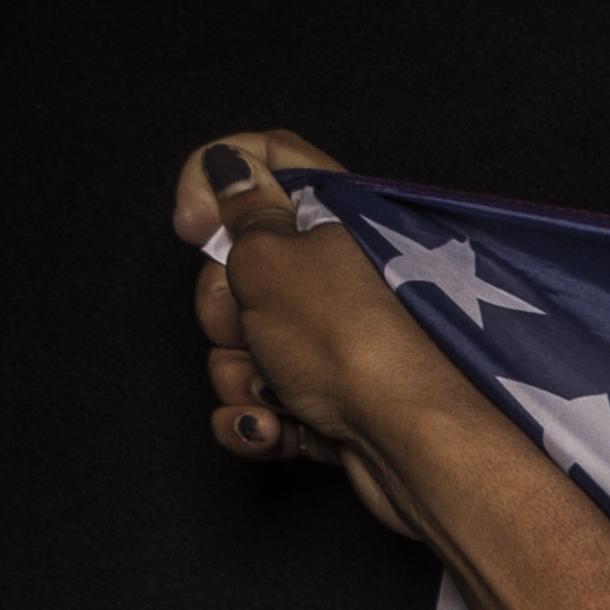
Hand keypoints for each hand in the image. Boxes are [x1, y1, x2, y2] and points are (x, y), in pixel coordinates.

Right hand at [170, 129, 444, 539]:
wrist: (415, 448)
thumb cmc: (349, 343)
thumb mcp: (274, 257)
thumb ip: (245, 212)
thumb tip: (235, 169)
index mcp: (340, 219)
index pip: (268, 161)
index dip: (214, 180)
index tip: (194, 228)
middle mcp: (343, 277)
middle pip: (241, 269)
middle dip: (224, 307)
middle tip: (250, 325)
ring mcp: (338, 344)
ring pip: (246, 343)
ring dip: (239, 374)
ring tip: (273, 391)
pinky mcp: (335, 405)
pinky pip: (265, 403)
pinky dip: (259, 420)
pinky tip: (272, 429)